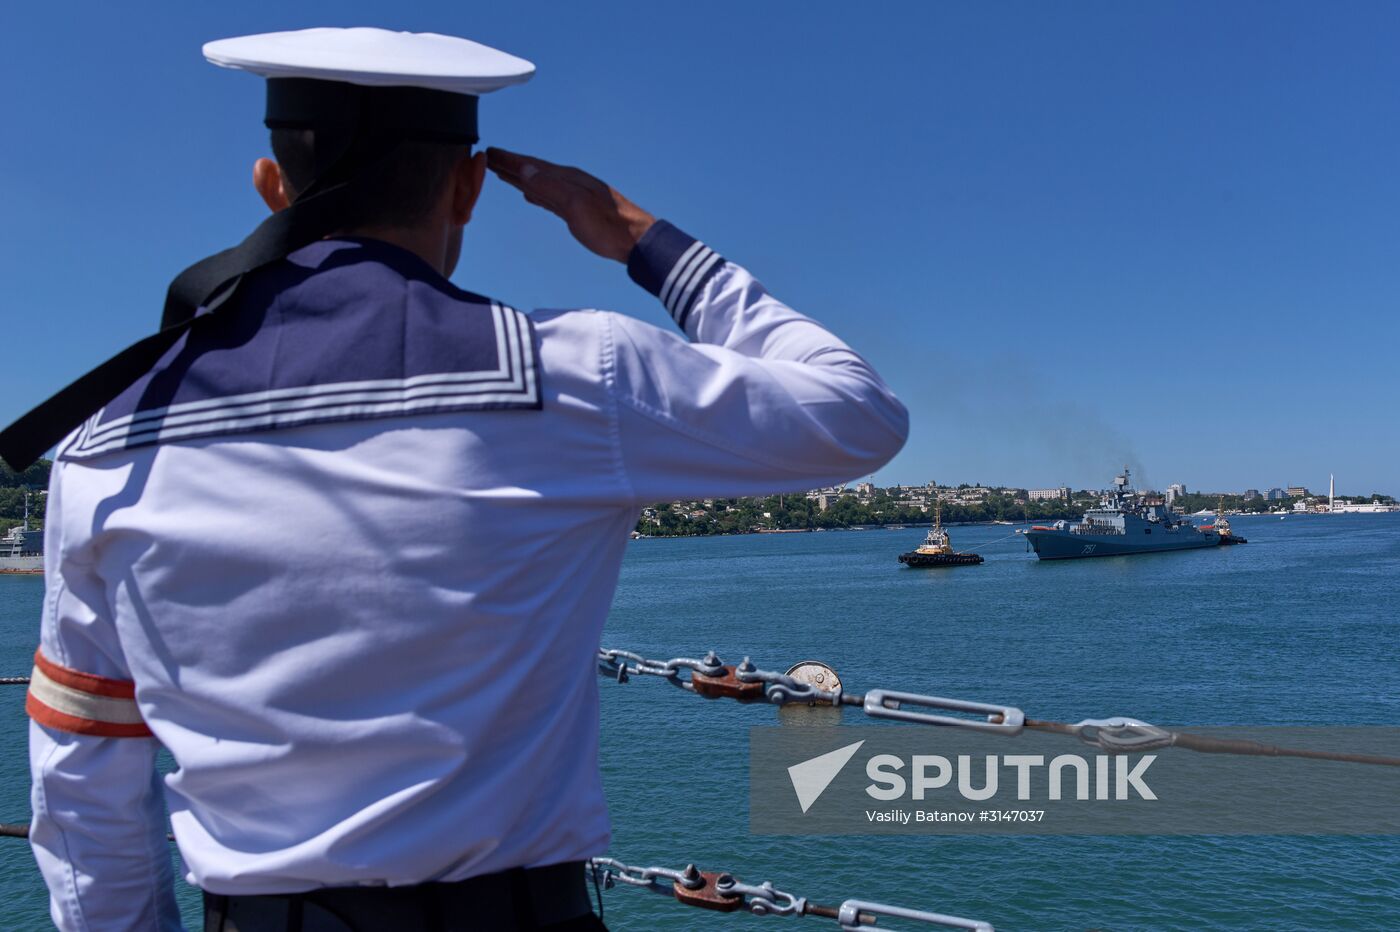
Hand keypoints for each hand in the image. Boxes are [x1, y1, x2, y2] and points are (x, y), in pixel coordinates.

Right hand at [486, 148, 655, 262]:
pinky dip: (536, 193)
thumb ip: (550, 187)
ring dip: (521, 178)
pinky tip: (530, 194)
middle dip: (511, 165)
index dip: (510, 160)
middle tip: (488, 159)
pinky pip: (549, 197)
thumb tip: (524, 169)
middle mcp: (570, 183)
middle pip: (534, 171)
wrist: (635, 240)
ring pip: (540, 183)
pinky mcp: (577, 211)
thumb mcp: (576, 206)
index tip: (490, 152)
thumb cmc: (608, 226)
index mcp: (568, 179)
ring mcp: (574, 196)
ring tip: (503, 173)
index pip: (532, 166)